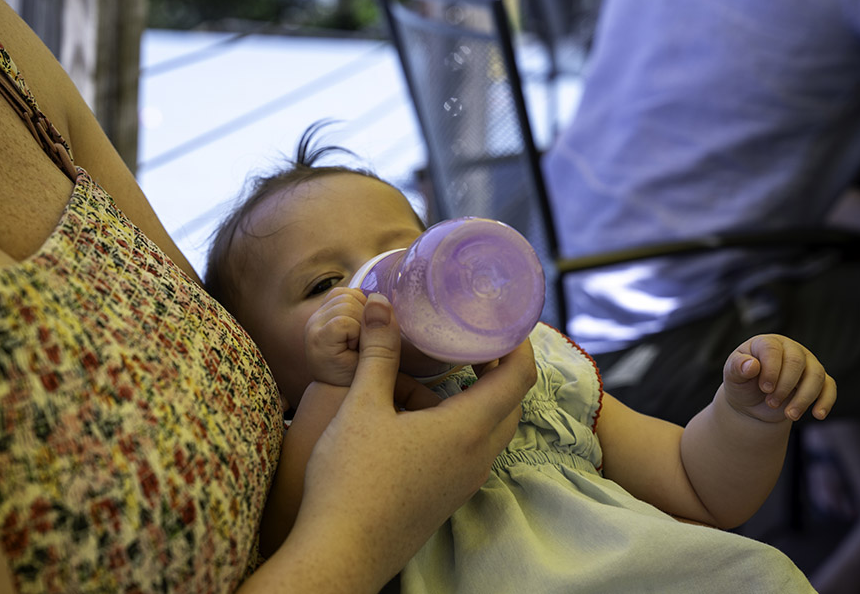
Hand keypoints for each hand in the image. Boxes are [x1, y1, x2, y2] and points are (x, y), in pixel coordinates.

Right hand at [272, 294, 534, 591]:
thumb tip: (383, 305)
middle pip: (511, 402)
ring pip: (490, 428)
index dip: (519, 344)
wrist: (340, 553)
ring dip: (475, 396)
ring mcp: (465, 481)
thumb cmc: (349, 480)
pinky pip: (472, 449)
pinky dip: (460, 422)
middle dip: (498, 367)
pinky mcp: (450, 496)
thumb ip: (378, 353)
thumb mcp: (361, 406)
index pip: (519, 377)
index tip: (502, 321)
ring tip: (439, 372)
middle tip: (472, 340)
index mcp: (466, 430)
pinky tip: (418, 415)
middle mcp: (477, 457)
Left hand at [722, 334, 835, 422]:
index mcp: (768, 343)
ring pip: (816, 375)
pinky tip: (817, 414)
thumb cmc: (742, 383)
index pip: (773, 350)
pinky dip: (825, 401)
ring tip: (789, 414)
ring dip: (804, 397)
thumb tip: (751, 365)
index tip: (764, 388)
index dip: (771, 370)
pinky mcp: (819, 381)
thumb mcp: (733, 376)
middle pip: (797, 362)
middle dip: (785, 386)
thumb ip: (737, 367)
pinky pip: (829, 387)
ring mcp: (808, 363)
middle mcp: (790, 349)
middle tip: (771, 402)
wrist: (752, 403)